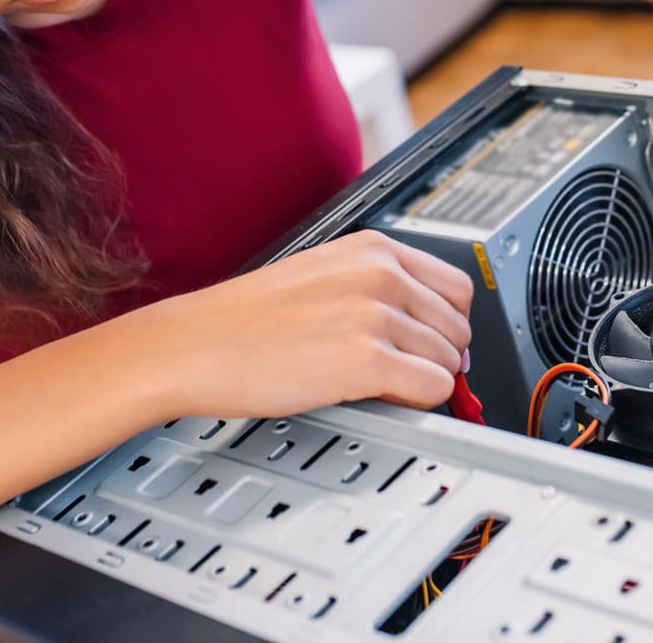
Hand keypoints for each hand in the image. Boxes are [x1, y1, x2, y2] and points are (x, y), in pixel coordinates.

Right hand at [139, 230, 472, 418]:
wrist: (194, 344)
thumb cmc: (246, 319)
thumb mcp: (323, 278)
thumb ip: (378, 291)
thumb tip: (430, 334)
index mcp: (373, 249)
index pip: (456, 287)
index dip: (447, 324)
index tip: (431, 344)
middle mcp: (380, 275)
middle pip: (458, 327)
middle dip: (439, 356)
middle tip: (406, 373)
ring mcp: (374, 316)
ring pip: (448, 361)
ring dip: (425, 381)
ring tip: (381, 386)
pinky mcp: (365, 361)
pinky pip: (432, 388)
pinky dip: (420, 403)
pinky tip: (385, 399)